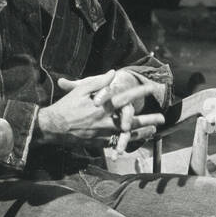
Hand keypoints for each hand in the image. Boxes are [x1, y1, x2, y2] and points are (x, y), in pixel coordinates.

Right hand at [38, 70, 163, 148]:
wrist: (53, 127)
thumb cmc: (65, 106)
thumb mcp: (80, 90)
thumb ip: (98, 82)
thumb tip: (113, 73)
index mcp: (102, 106)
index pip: (125, 98)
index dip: (139, 93)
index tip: (152, 89)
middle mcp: (105, 121)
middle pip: (131, 121)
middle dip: (148, 119)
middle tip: (162, 118)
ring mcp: (103, 134)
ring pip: (127, 134)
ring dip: (142, 133)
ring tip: (154, 131)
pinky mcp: (99, 143)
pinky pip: (116, 143)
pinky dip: (127, 142)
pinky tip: (136, 140)